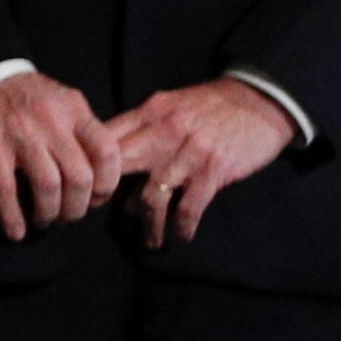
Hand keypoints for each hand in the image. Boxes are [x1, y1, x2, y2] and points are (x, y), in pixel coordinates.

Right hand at [0, 69, 122, 241]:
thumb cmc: (28, 97)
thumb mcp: (64, 102)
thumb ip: (83, 131)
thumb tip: (102, 173)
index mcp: (74, 110)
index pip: (106, 152)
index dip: (108, 183)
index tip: (98, 197)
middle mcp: (51, 122)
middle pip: (79, 176)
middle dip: (78, 207)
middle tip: (70, 216)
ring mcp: (20, 135)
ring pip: (48, 186)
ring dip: (49, 213)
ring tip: (45, 220)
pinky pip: (6, 190)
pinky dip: (12, 216)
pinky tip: (16, 232)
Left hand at [100, 78, 298, 246]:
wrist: (262, 99)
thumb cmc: (212, 106)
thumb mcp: (170, 105)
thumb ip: (141, 128)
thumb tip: (114, 163)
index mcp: (148, 113)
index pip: (104, 139)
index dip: (86, 165)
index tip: (79, 187)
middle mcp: (163, 132)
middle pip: (117, 167)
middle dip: (102, 195)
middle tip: (98, 216)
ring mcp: (188, 153)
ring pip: (151, 197)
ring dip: (148, 224)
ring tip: (151, 240)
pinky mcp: (213, 169)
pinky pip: (188, 207)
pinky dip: (182, 226)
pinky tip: (182, 235)